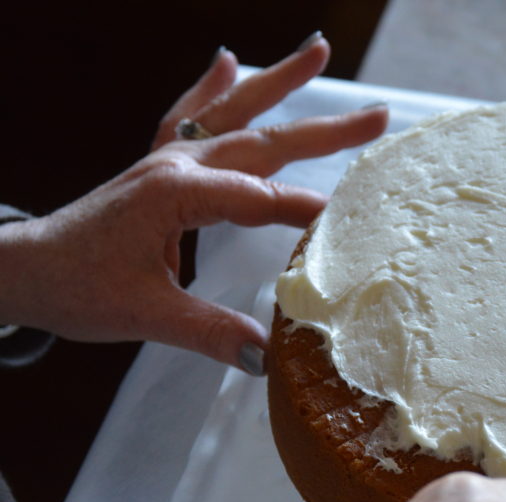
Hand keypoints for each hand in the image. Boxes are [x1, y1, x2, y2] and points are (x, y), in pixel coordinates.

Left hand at [0, 35, 386, 372]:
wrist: (23, 270)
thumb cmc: (77, 287)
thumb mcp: (145, 315)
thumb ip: (210, 331)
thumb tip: (267, 356)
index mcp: (177, 194)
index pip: (261, 198)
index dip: (307, 210)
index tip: (354, 220)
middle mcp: (177, 167)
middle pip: (264, 141)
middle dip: (325, 130)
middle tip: (378, 117)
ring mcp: (167, 161)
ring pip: (234, 115)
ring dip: (278, 84)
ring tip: (319, 50)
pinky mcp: (158, 169)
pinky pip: (190, 116)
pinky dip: (211, 89)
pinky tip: (227, 62)